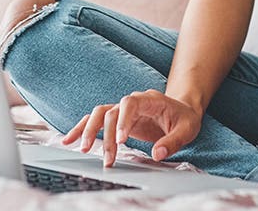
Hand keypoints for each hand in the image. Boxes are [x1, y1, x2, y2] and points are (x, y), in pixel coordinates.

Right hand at [59, 89, 201, 166]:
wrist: (182, 111)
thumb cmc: (184, 118)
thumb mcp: (187, 129)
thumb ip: (173, 141)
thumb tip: (157, 154)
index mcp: (149, 100)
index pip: (130, 103)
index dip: (123, 119)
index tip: (121, 140)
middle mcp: (132, 102)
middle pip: (111, 111)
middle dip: (107, 135)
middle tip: (108, 158)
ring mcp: (122, 110)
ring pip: (99, 114)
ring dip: (89, 131)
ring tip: (83, 149)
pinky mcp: (117, 119)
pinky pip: (96, 120)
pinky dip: (82, 129)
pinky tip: (70, 140)